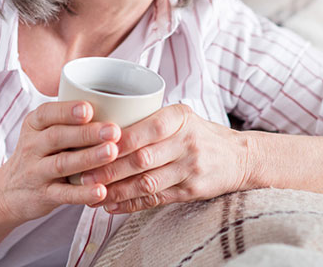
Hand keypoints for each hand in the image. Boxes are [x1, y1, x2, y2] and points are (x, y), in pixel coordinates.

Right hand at [0, 101, 120, 223]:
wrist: (10, 191)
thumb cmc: (39, 153)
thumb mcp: (42, 131)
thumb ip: (67, 118)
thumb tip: (111, 101)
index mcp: (34, 125)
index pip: (47, 113)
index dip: (67, 111)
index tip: (89, 109)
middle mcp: (32, 146)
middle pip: (57, 137)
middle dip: (86, 133)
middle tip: (113, 130)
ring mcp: (36, 172)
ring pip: (61, 164)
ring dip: (88, 158)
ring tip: (112, 152)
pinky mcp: (43, 195)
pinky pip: (64, 194)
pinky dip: (82, 193)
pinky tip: (101, 191)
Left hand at [80, 104, 251, 213]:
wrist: (239, 157)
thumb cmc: (200, 133)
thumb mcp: (181, 116)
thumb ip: (149, 118)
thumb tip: (103, 125)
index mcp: (180, 117)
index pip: (144, 129)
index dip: (116, 141)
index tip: (91, 147)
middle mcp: (187, 142)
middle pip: (141, 159)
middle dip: (109, 169)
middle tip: (82, 175)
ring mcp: (190, 168)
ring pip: (146, 182)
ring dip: (116, 190)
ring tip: (91, 194)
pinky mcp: (191, 191)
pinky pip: (156, 199)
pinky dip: (131, 204)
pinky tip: (111, 206)